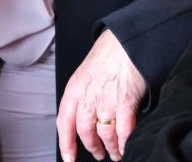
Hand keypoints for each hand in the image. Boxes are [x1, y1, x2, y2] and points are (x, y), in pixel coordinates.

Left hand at [57, 29, 146, 161]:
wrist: (126, 42)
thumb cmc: (108, 53)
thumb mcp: (85, 72)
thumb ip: (83, 93)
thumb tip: (85, 113)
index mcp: (74, 89)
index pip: (64, 122)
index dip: (66, 144)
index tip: (69, 159)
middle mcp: (87, 98)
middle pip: (85, 132)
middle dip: (92, 147)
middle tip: (98, 154)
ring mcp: (106, 101)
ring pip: (105, 135)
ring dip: (110, 148)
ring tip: (114, 153)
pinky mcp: (126, 103)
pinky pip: (124, 131)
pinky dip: (125, 143)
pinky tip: (127, 147)